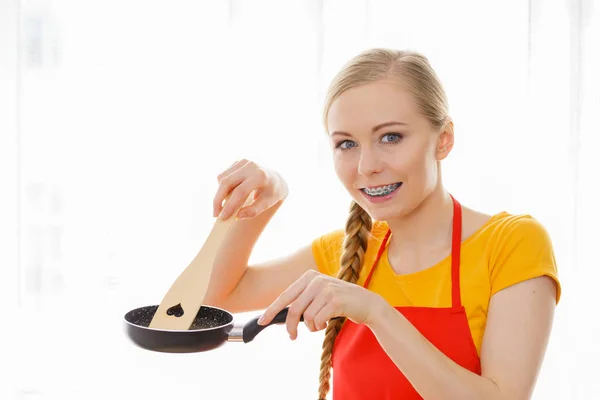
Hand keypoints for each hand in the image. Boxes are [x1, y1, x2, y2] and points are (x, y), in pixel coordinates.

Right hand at [213, 159, 287, 219]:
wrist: (276, 179)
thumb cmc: (272, 193)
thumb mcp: (267, 204)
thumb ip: (253, 211)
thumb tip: (237, 216)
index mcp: (260, 176)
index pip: (240, 191)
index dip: (230, 205)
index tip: (222, 217)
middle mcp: (251, 166)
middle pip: (227, 182)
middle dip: (218, 200)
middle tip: (215, 214)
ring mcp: (243, 162)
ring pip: (222, 178)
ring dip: (219, 194)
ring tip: (223, 206)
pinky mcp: (237, 162)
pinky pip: (223, 175)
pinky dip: (222, 187)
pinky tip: (229, 194)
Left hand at [257, 270, 384, 339]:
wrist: (368, 304)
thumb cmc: (340, 302)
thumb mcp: (320, 295)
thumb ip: (303, 300)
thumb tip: (281, 316)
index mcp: (309, 276)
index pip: (285, 296)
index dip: (272, 310)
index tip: (262, 321)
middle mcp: (316, 280)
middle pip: (293, 309)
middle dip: (290, 327)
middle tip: (292, 337)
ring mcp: (326, 289)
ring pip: (306, 318)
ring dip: (312, 327)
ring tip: (320, 324)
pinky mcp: (335, 301)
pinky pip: (318, 321)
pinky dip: (320, 326)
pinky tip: (327, 323)